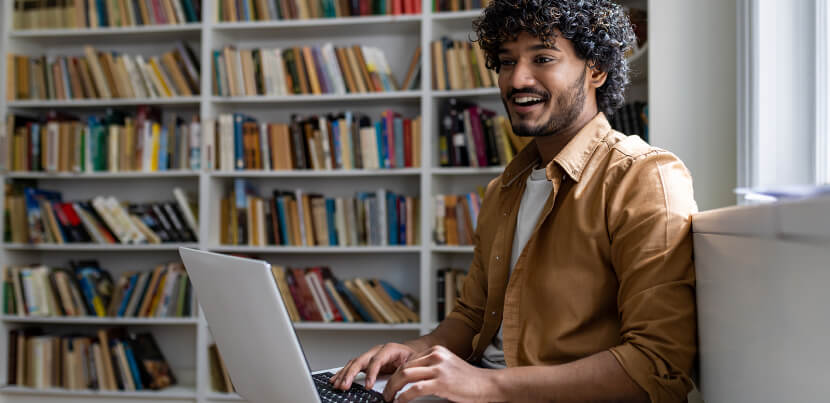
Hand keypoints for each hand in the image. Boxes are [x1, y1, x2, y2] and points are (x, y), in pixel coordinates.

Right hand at [329, 342, 417, 390]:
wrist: (415, 350)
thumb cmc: (413, 356)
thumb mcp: (412, 364)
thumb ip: (402, 373)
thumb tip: (394, 387)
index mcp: (389, 349)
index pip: (377, 360)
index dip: (371, 373)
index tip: (368, 386)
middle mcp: (377, 351)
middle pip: (360, 360)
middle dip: (350, 374)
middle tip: (344, 386)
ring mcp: (371, 355)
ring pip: (354, 363)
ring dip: (344, 374)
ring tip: (337, 384)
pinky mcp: (367, 361)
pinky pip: (353, 366)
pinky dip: (344, 373)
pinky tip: (337, 379)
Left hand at [382, 345, 496, 402]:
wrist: (487, 384)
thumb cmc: (469, 380)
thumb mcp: (448, 367)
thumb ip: (431, 369)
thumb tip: (412, 380)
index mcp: (436, 351)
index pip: (408, 361)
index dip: (397, 374)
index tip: (391, 384)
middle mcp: (436, 355)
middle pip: (404, 367)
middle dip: (391, 381)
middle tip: (386, 393)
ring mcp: (438, 368)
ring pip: (405, 375)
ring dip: (393, 388)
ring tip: (389, 398)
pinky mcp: (441, 382)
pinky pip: (415, 389)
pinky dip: (404, 397)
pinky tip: (400, 402)